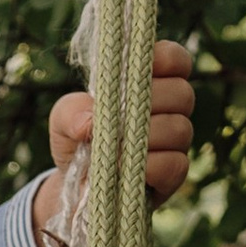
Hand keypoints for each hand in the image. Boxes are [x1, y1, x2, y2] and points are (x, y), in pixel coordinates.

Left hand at [37, 41, 196, 238]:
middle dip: (151, 102)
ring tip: (117, 148)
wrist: (76, 188)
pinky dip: (152, 164)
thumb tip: (90, 121)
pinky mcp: (173, 175)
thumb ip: (70, 111)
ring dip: (147, 136)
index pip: (176, 60)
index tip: (141, 68)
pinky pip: (176, 163)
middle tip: (121, 116)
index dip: (167, 59)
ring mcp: (174, 144)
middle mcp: (169, 111)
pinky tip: (128, 168)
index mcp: (149, 85)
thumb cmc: (77, 142)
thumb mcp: (62, 121)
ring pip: (180, 128)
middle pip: (183, 94)